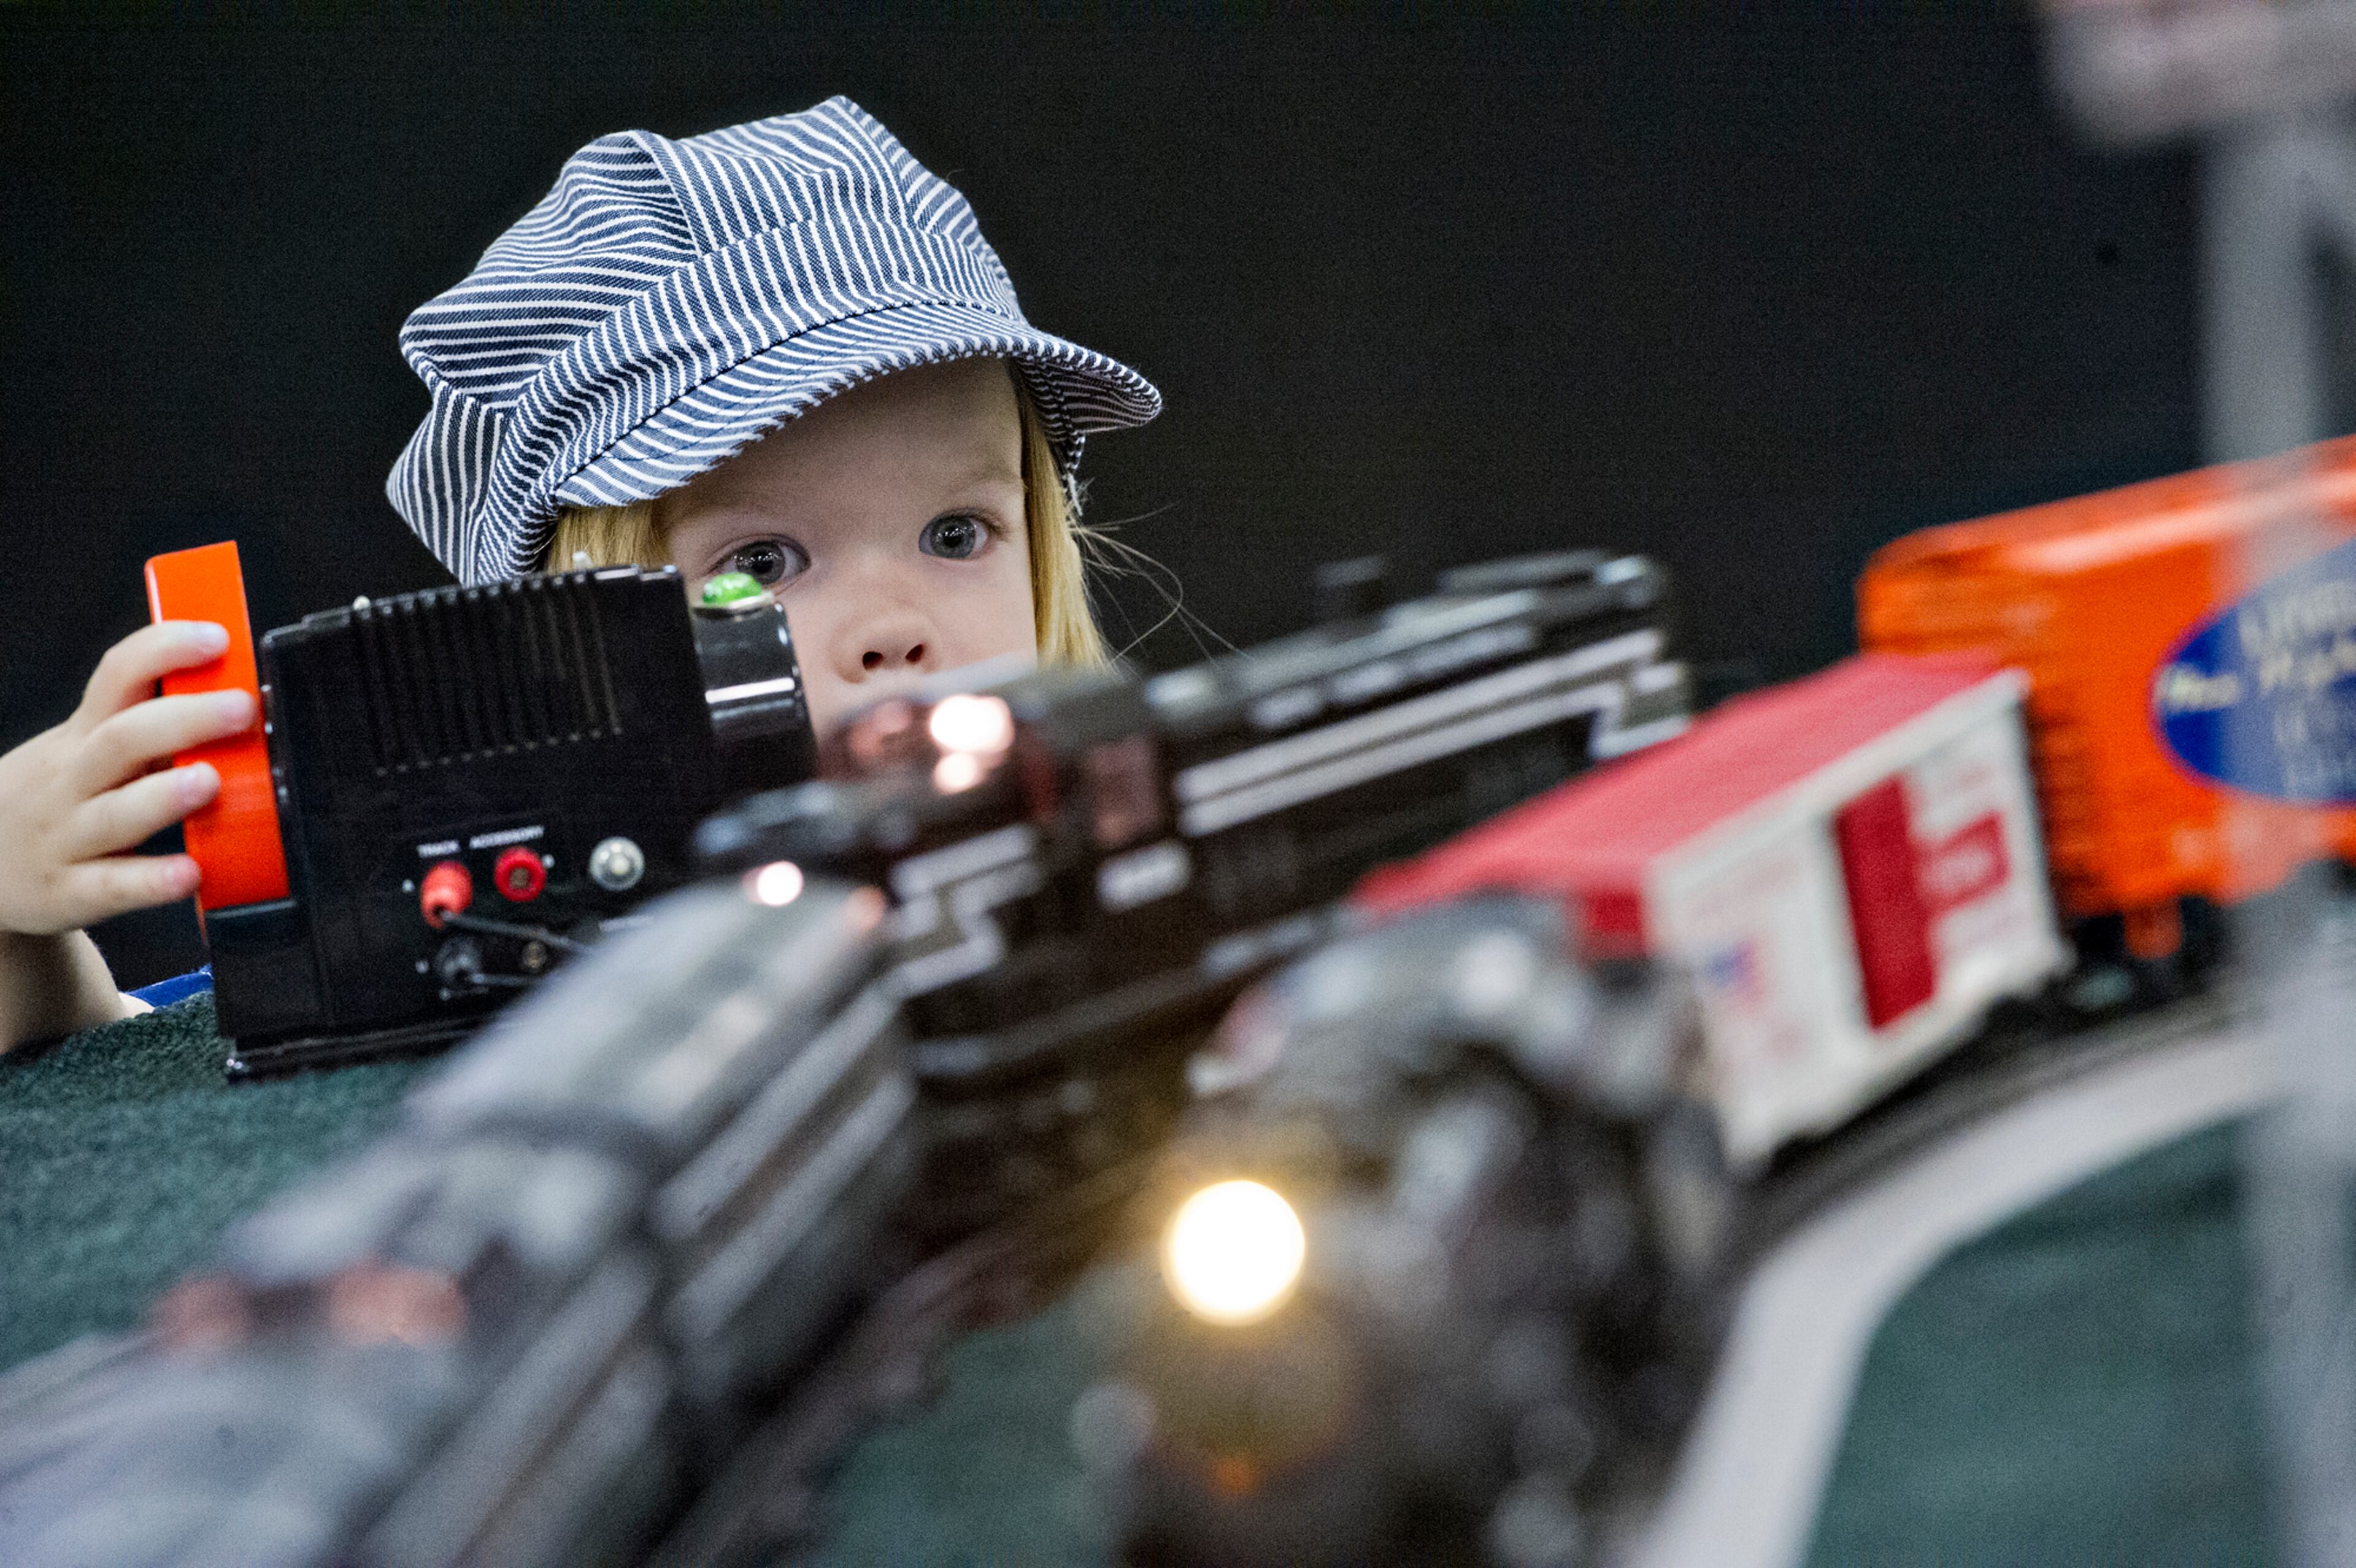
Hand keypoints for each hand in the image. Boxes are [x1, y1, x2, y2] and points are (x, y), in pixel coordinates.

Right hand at [0, 621, 256, 936]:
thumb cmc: (58, 796)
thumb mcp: (86, 748)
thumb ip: (151, 725)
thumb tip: (237, 691)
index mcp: (83, 734)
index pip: (117, 675)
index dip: (164, 650)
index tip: (216, 638)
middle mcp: (72, 779)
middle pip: (122, 738)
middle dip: (184, 718)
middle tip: (241, 708)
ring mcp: (68, 836)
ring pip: (115, 812)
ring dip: (164, 795)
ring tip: (208, 780)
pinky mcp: (70, 891)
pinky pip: (112, 886)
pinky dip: (151, 881)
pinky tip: (190, 873)